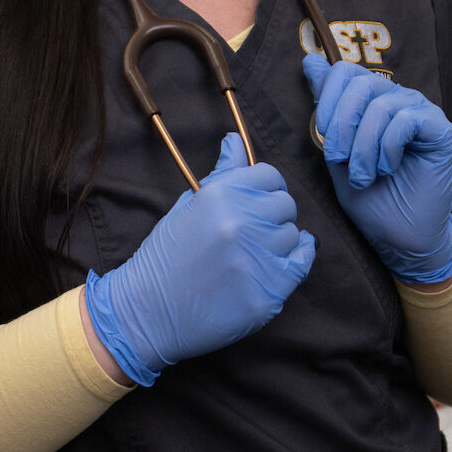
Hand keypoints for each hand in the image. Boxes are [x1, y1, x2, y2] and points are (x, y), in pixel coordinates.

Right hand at [83, 134, 315, 385]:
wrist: (148, 310)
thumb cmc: (166, 255)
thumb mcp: (188, 205)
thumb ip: (221, 174)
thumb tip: (236, 140)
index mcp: (221, 196)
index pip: (270, 176)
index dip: (265, 187)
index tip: (257, 200)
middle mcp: (242, 223)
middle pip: (286, 205)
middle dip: (273, 213)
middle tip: (253, 229)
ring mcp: (258, 260)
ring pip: (294, 235)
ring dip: (279, 241)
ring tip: (254, 252)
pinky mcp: (269, 293)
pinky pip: (302, 263)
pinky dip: (297, 259)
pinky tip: (282, 260)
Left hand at [302, 53, 451, 284]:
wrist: (399, 237)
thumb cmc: (370, 198)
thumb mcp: (337, 152)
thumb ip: (327, 109)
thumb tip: (310, 59)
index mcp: (374, 101)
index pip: (345, 71)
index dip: (328, 99)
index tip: (322, 135)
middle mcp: (401, 100)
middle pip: (362, 83)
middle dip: (342, 125)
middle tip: (340, 160)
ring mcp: (424, 112)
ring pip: (382, 105)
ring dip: (364, 147)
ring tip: (364, 176)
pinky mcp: (444, 130)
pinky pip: (406, 120)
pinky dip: (388, 148)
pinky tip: (389, 168)